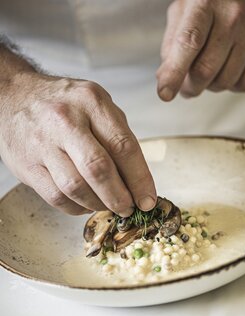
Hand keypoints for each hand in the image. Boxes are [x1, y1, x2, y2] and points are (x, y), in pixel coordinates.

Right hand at [0, 72, 156, 215]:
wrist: (15, 96)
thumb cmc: (64, 103)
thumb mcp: (96, 104)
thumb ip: (117, 135)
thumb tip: (137, 177)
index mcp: (92, 103)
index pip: (123, 146)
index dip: (140, 178)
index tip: (148, 198)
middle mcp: (66, 121)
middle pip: (99, 169)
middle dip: (120, 197)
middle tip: (130, 208)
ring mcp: (43, 143)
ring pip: (76, 187)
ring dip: (99, 204)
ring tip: (108, 205)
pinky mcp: (27, 165)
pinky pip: (56, 196)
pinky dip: (76, 207)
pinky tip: (86, 204)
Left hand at [157, 0, 244, 99]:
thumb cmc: (213, 7)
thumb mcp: (185, 13)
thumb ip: (171, 45)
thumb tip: (164, 80)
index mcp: (205, 3)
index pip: (188, 43)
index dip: (174, 72)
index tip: (165, 94)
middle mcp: (234, 16)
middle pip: (204, 71)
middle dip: (190, 87)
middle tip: (186, 86)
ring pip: (223, 83)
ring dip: (210, 84)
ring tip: (212, 65)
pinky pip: (242, 86)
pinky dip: (231, 84)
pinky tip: (230, 65)